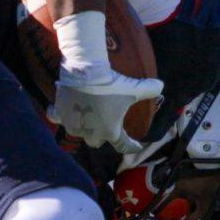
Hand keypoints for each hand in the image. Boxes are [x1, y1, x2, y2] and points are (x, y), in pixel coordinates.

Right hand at [48, 68, 162, 153]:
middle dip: (102, 136)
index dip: (132, 146)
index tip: (137, 146)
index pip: (124, 146)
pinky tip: (61, 112)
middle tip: (106, 125)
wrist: (86, 72)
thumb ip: (150, 89)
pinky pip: (57, 118)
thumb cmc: (111, 85)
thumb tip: (162, 86)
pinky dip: (60, 115)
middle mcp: (91, 134)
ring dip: (82, 127)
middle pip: (98, 142)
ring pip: (78, 133)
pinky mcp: (60, 114)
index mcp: (110, 132)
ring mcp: (74, 125)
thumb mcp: (134, 88)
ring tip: (85, 118)